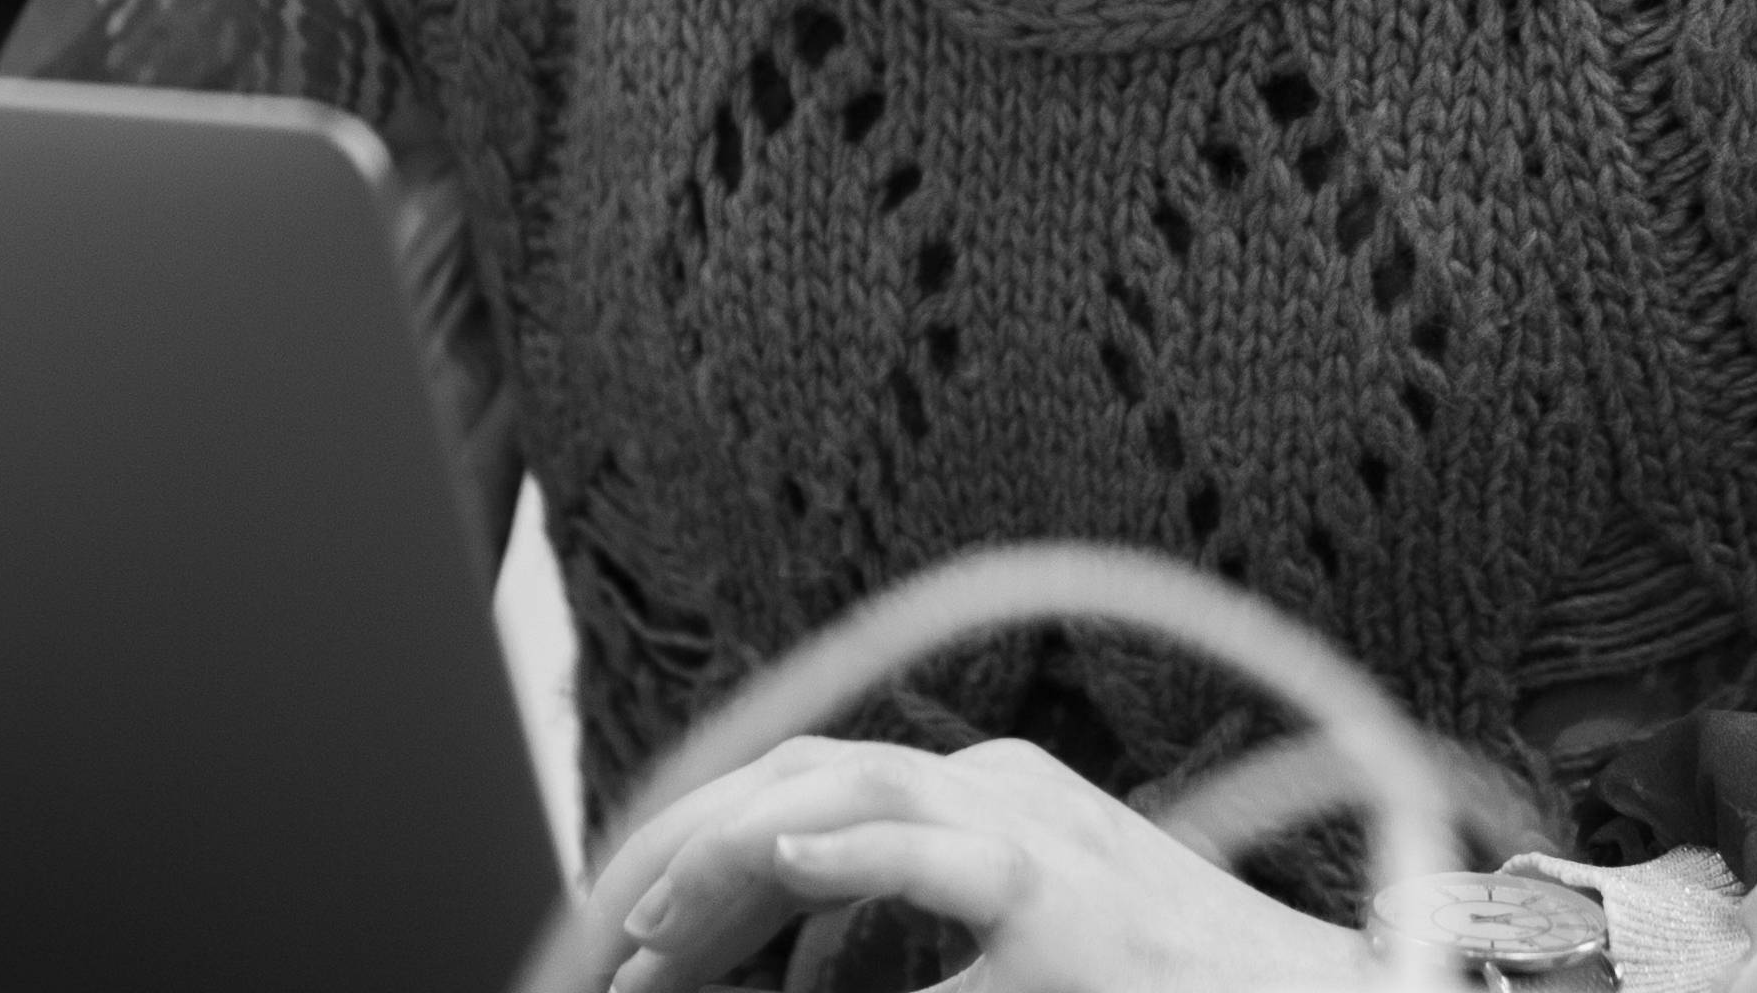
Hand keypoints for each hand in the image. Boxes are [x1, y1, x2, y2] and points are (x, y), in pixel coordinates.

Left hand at [587, 733, 1363, 992]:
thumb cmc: (1151, 987)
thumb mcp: (997, 969)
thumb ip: (896, 960)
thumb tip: (791, 976)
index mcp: (972, 803)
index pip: (805, 801)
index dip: (701, 862)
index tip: (632, 938)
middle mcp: (989, 787)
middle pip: (801, 783)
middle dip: (687, 855)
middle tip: (606, 941)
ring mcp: (1025, 826)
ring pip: (848, 795)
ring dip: (734, 859)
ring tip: (655, 926)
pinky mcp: (1056, 890)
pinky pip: (936, 857)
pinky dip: (850, 856)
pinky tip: (784, 868)